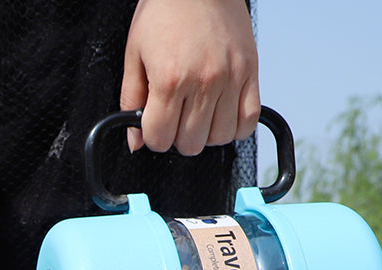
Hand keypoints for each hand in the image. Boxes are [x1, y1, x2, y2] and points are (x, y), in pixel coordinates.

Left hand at [121, 0, 259, 155]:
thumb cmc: (165, 11)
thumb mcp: (135, 55)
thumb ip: (131, 101)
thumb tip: (136, 141)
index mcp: (170, 79)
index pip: (160, 140)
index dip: (154, 136)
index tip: (155, 124)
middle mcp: (203, 81)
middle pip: (190, 143)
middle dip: (178, 137)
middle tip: (176, 116)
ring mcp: (230, 78)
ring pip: (219, 138)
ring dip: (206, 133)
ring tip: (198, 113)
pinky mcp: (250, 72)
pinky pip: (248, 121)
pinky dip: (235, 127)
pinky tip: (222, 115)